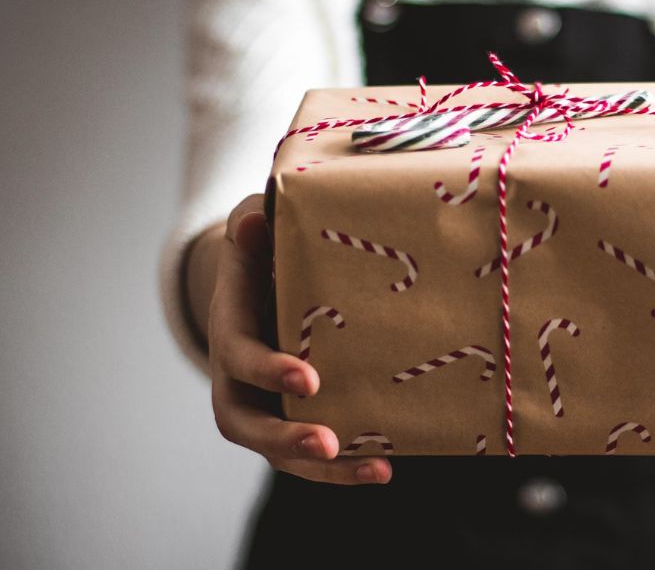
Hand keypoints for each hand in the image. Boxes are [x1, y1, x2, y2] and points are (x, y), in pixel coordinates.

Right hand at [207, 194, 392, 484]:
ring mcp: (263, 404)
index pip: (239, 357)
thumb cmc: (262, 252)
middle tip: (327, 442)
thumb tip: (253, 222)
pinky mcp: (291, 418)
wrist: (258, 281)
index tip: (310, 378)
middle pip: (246, 424)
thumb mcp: (254, 230)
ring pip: (279, 451)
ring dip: (324, 468)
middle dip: (286, 437)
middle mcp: (237, 379)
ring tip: (376, 469)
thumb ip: (253, 227)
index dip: (269, 370)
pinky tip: (385, 467)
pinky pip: (310, 454)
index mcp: (230, 330)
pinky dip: (344, 467)